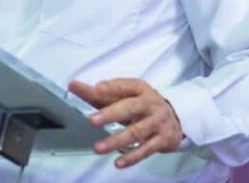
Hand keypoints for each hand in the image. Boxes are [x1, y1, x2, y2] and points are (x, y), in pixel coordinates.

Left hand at [68, 78, 183, 168]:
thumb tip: (72, 85)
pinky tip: (118, 162)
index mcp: (140, 89)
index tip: (96, 89)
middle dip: (111, 114)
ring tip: (98, 148)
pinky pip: (146, 150)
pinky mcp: (162, 140)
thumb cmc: (142, 105)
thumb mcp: (124, 96)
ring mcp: (158, 122)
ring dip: (116, 141)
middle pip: (130, 108)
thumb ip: (98, 93)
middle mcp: (150, 103)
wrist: (175, 120)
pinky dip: (132, 157)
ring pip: (136, 132)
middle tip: (92, 121)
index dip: (111, 87)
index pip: (124, 85)